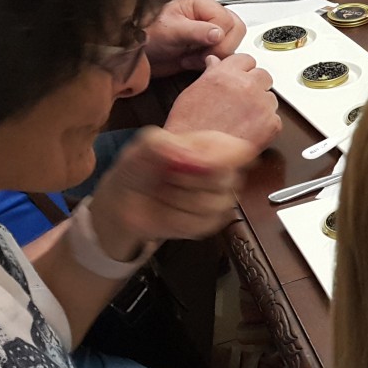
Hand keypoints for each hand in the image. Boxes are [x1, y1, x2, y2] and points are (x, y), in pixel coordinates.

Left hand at [87, 128, 259, 255]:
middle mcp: (225, 172)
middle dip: (187, 179)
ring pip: (213, 204)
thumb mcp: (145, 144)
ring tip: (163, 193)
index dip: (222, 159)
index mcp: (217, 145)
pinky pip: (201, 224)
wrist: (125, 200)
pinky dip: (176, 219)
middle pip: (225, 179)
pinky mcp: (210, 223)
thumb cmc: (141, 166)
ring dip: (178, 200)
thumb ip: (165, 142)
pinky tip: (167, 210)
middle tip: (165, 176)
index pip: (241, 151)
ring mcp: (221, 200)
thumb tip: (189, 157)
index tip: (191, 163)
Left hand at [145, 0, 244, 75]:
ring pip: (233, 43)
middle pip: (236, 30)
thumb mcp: (171, 31)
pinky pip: (226, 55)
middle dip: (219, 48)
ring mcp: (210, 32)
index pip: (227, 20)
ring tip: (193, 58)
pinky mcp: (210, 47)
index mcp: (201, 4)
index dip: (216, 37)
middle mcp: (209, 16)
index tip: (197, 47)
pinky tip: (194, 63)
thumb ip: (196, 31)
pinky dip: (213, 62)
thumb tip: (218, 33)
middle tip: (198, 55)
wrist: (139, 56)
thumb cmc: (148, 37)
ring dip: (215, 56)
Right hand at [164, 54, 280, 148]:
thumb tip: (214, 61)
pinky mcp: (271, 125)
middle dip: (255, 85)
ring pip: (271, 98)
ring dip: (261, 105)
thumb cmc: (188, 126)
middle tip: (242, 100)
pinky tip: (248, 130)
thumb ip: (210, 74)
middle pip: (263, 76)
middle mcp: (247, 86)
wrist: (194, 154)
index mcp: (227, 74)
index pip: (246, 59)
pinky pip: (275, 119)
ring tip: (242, 118)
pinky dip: (266, 125)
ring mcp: (261, 105)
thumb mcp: (193, 91)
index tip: (240, 77)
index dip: (242, 70)